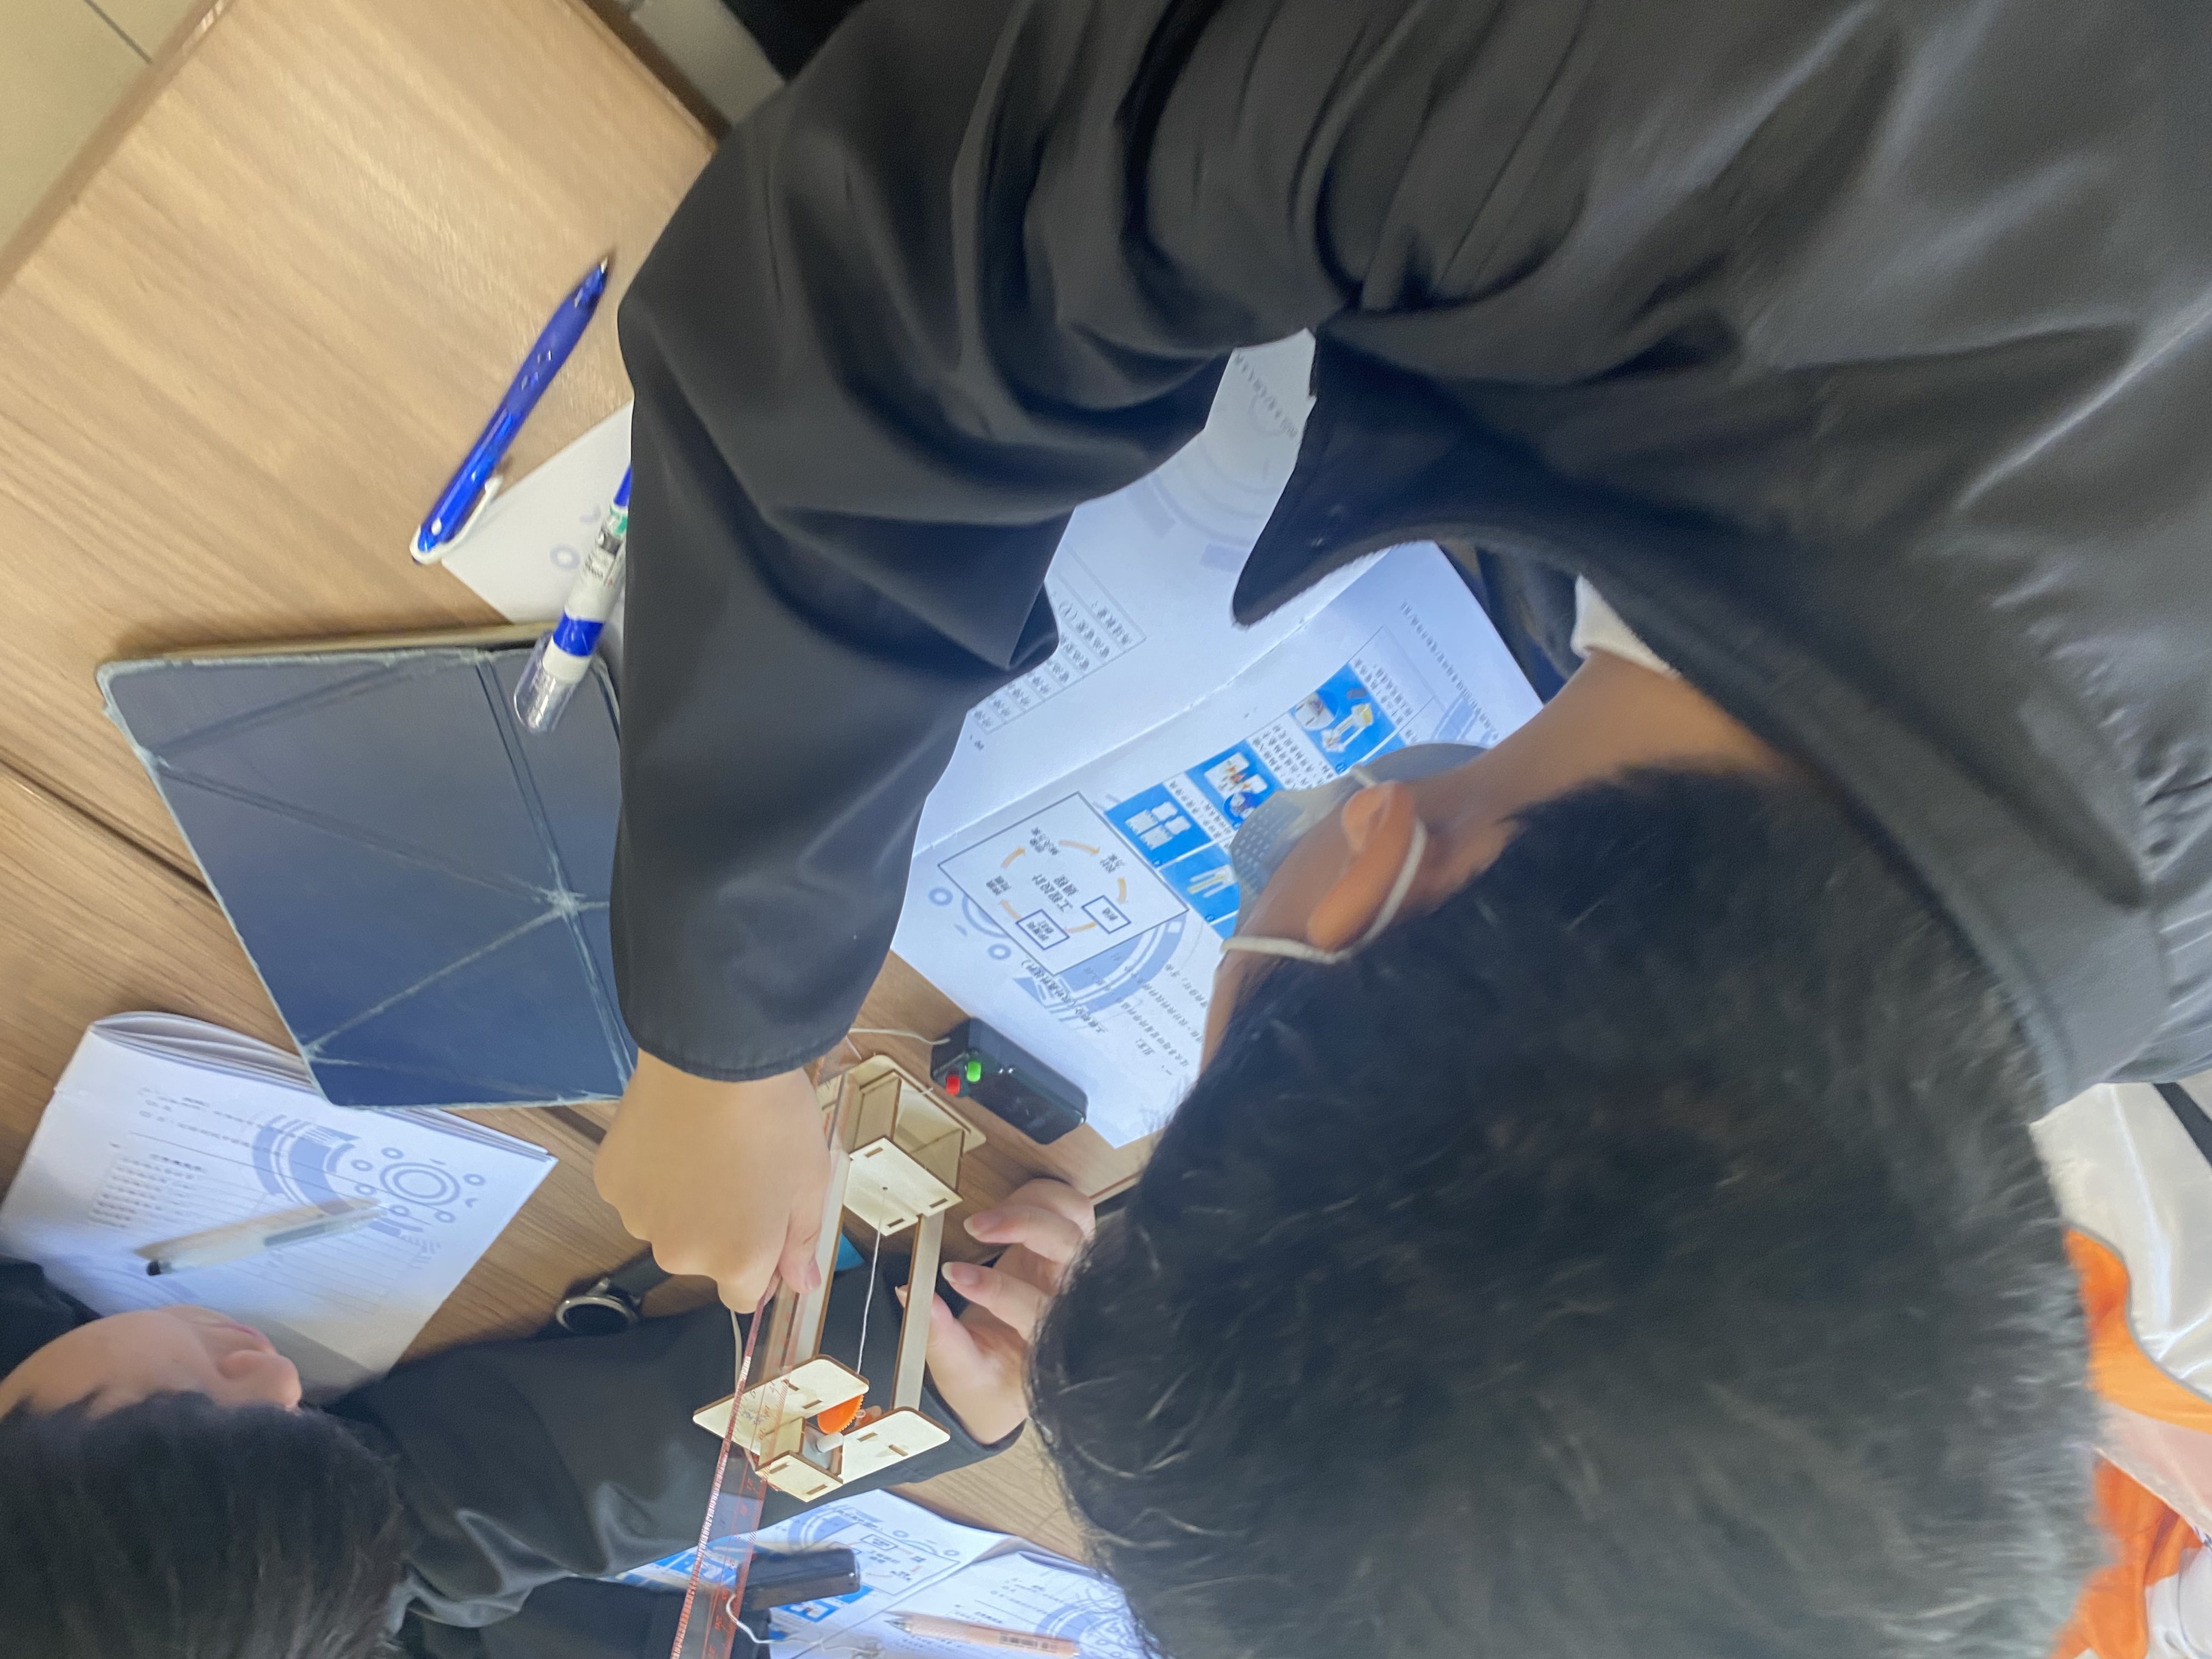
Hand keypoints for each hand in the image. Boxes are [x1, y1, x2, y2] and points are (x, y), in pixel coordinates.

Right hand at [594, 1055, 829, 1311]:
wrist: (714, 1056)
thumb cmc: (775, 1118)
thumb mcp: (809, 1179)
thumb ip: (802, 1241)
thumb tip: (799, 1284)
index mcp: (736, 1260)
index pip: (744, 1297)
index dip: (761, 1266)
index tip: (770, 1225)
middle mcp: (680, 1254)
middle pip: (702, 1259)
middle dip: (721, 1230)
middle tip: (739, 1171)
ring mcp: (638, 1219)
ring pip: (666, 1224)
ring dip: (682, 1202)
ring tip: (703, 1147)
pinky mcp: (609, 1182)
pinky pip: (637, 1191)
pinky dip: (652, 1173)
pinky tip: (670, 1134)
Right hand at [900, 1178, 1095, 1443]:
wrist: (1013, 1379)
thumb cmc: (992, 1378)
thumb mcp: (961, 1372)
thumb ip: (939, 1337)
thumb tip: (911, 1293)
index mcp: (1050, 1340)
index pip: (1034, 1307)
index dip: (996, 1288)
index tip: (952, 1274)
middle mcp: (1071, 1298)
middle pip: (1070, 1248)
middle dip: (1025, 1226)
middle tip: (975, 1226)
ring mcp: (1072, 1266)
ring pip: (1074, 1217)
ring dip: (1033, 1204)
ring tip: (986, 1219)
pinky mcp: (1063, 1245)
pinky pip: (1066, 1206)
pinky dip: (1037, 1196)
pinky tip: (1002, 1210)